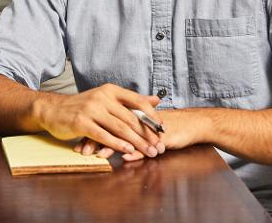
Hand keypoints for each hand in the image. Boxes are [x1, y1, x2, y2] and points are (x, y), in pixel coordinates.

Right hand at [32, 83, 161, 159]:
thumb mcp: (106, 98)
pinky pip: (104, 135)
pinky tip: (128, 151)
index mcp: (110, 90)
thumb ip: (131, 100)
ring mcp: (91, 109)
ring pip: (120, 128)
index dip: (152, 116)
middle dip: (147, 134)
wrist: (52, 109)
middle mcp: (102, 97)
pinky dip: (117, 144)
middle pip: (131, 118)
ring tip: (149, 152)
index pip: (137, 102)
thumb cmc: (82, 107)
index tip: (163, 129)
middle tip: (159, 146)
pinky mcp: (81, 122)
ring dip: (137, 142)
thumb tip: (156, 99)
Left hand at [76, 108, 209, 160]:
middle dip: (96, 140)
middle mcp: (137, 117)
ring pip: (126, 137)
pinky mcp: (159, 137)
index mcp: (131, 113)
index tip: (79, 143)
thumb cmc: (164, 125)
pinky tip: (125, 158)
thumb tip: (103, 134)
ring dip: (111, 147)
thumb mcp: (144, 125)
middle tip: (82, 151)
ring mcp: (148, 127)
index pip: (106, 121)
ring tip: (98, 156)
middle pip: (111, 128)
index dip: (92, 131)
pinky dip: (134, 152)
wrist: (191, 123)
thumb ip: (126, 127)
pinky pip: (145, 145)